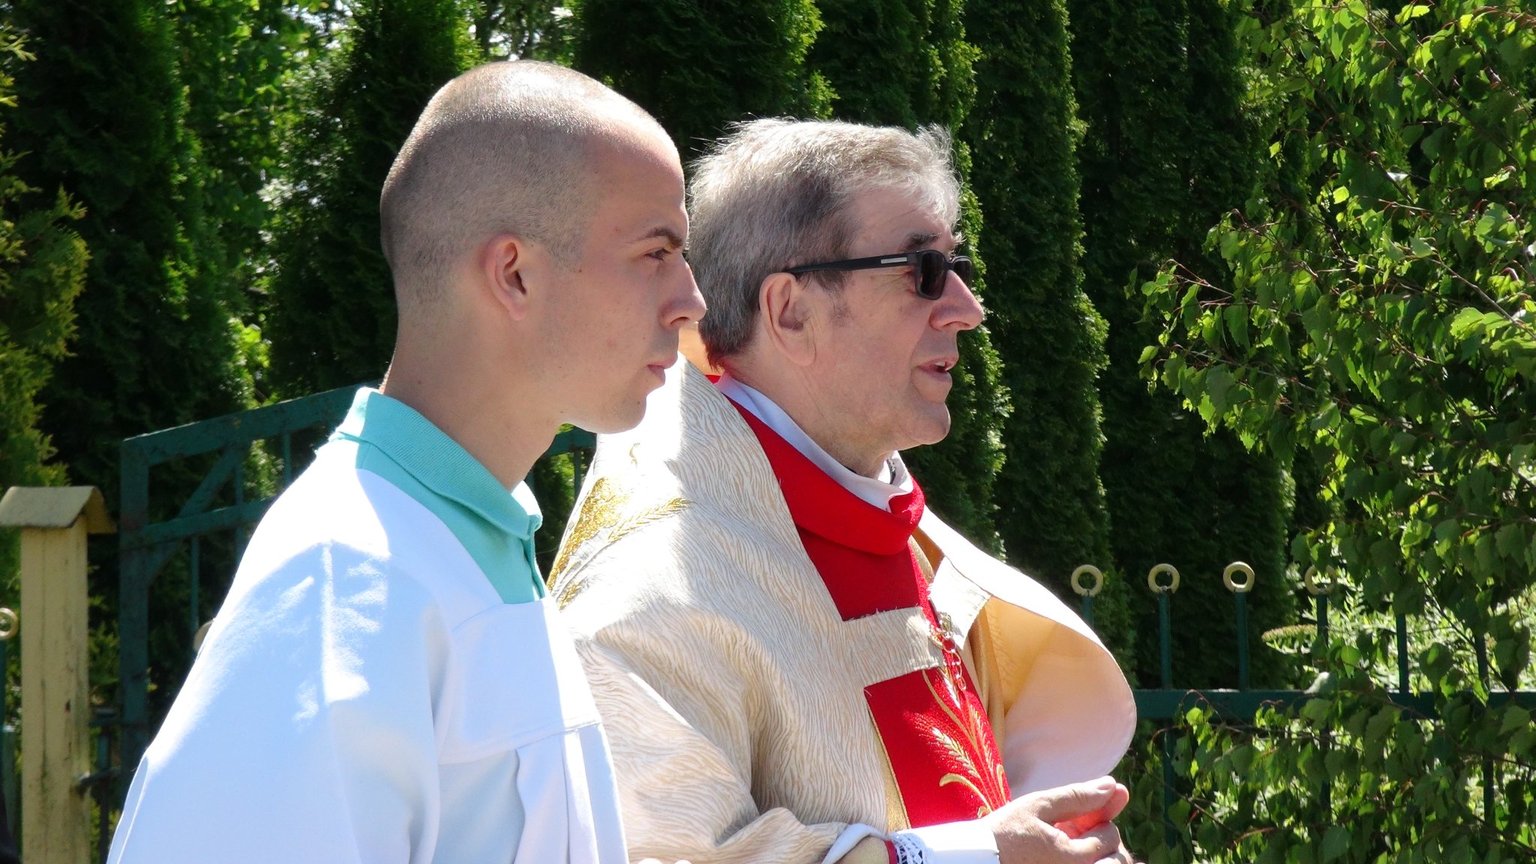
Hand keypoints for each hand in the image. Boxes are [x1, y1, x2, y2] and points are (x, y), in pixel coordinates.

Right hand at [985, 777, 1134, 863]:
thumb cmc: (1003, 832)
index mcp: (1074, 859)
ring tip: (1070, 841)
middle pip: (1115, 860)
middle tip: (1075, 829)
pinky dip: (1088, 861)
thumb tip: (1112, 785)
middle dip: (1102, 840)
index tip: (1073, 815)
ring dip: (1097, 854)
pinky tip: (1066, 850)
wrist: (976, 860)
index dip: (1097, 818)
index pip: (1110, 836)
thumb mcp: (1038, 806)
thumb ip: (1078, 796)